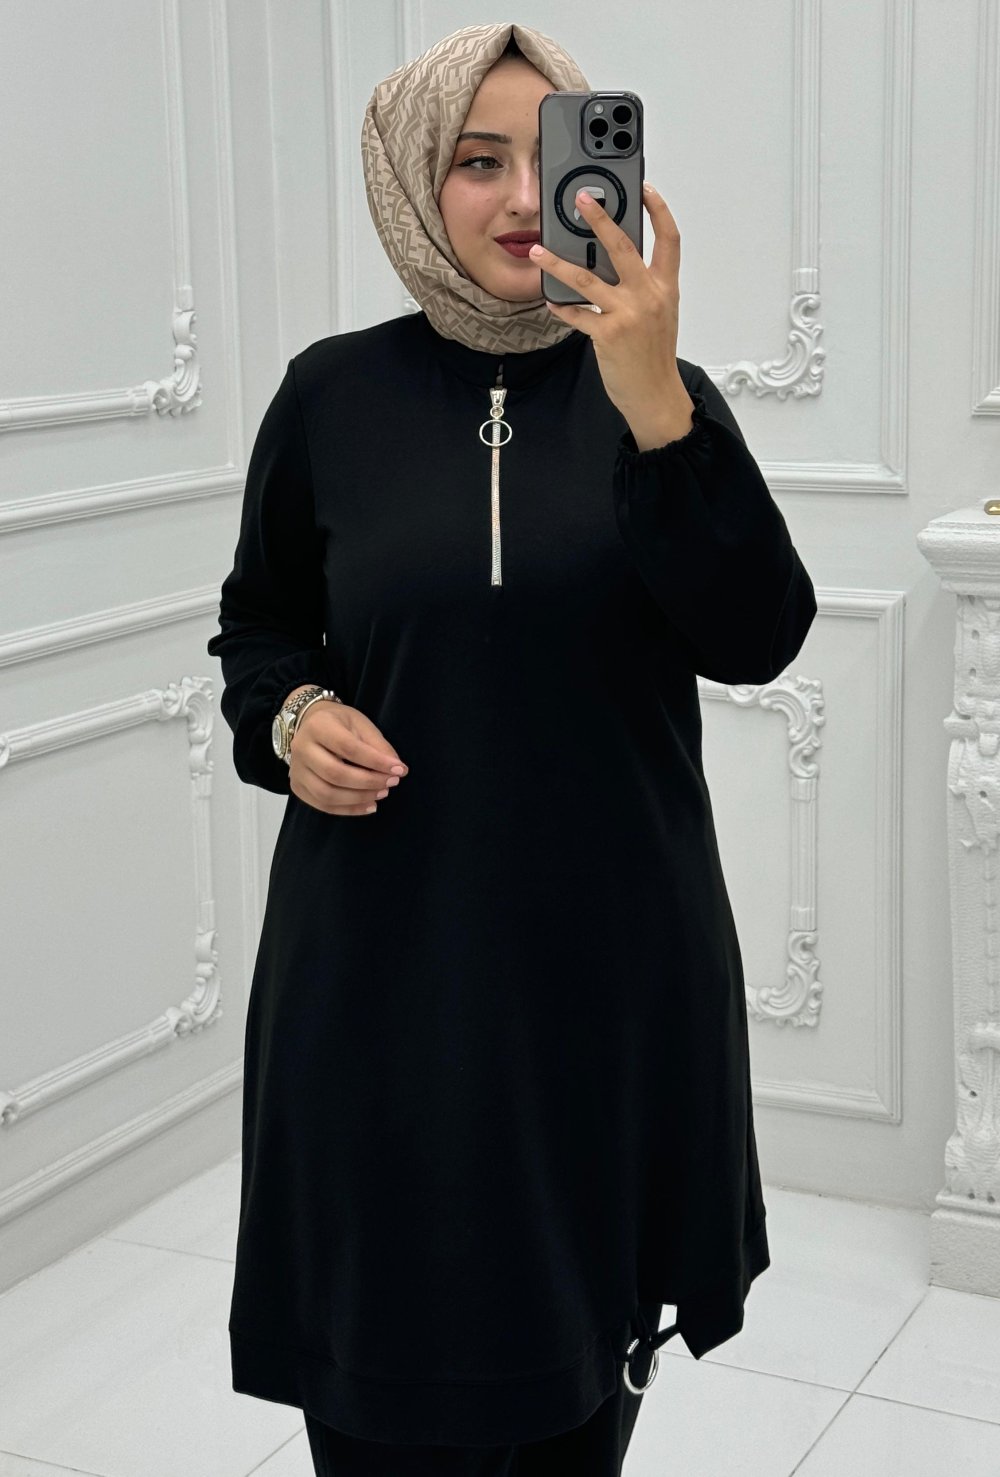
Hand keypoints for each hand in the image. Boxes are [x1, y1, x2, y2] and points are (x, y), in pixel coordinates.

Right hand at [290, 700, 407, 815]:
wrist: (310, 725)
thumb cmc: (339, 724)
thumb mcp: (361, 724)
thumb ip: (378, 745)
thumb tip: (397, 769)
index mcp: (318, 727)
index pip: (348, 748)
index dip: (375, 762)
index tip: (398, 769)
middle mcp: (301, 749)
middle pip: (335, 774)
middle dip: (368, 782)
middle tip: (391, 783)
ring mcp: (296, 771)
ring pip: (327, 794)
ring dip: (359, 798)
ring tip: (381, 794)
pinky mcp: (297, 787)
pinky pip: (323, 805)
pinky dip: (349, 809)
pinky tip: (368, 805)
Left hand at [528, 182, 691, 429]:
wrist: (655, 394)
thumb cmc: (654, 355)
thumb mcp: (660, 314)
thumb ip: (644, 286)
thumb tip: (615, 263)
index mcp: (665, 287)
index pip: (669, 239)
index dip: (658, 211)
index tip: (645, 189)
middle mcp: (648, 295)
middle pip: (623, 246)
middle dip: (600, 219)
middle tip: (581, 200)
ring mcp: (628, 313)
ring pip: (587, 279)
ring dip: (558, 264)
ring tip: (538, 252)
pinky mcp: (608, 333)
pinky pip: (576, 313)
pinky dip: (561, 306)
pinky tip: (551, 301)